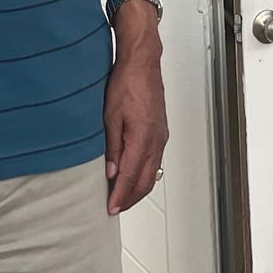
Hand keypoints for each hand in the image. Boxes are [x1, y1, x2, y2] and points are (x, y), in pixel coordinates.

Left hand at [103, 40, 167, 215]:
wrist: (142, 64)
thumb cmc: (127, 83)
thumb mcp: (110, 116)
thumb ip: (112, 147)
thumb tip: (111, 172)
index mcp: (142, 138)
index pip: (130, 177)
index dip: (120, 196)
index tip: (111, 208)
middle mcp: (156, 141)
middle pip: (145, 181)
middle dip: (130, 198)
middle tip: (115, 208)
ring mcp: (161, 137)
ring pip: (152, 173)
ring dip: (137, 189)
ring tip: (122, 197)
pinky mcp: (161, 132)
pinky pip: (155, 161)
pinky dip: (144, 174)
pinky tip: (133, 176)